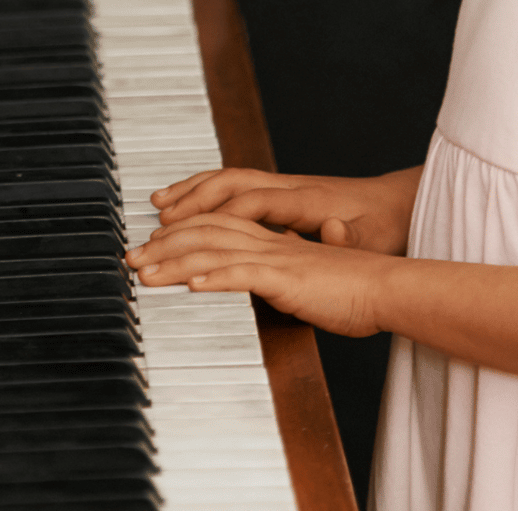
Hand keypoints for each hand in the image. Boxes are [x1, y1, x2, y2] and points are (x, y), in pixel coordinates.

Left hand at [127, 212, 393, 336]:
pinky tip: (190, 285)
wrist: (387, 288)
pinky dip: (215, 277)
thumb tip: (253, 277)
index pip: (214, 227)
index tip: (149, 247)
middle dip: (162, 245)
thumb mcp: (304, 279)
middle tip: (129, 258)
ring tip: (144, 273)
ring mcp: (277, 258)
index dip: (178, 234)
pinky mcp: (288, 278)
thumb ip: (276, 275)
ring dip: (174, 262)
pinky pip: (245, 274)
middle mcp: (268, 243)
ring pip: (214, 252)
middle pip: (204, 233)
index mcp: (271, 241)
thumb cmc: (351, 289)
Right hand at [151, 166, 418, 255]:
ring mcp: (283, 186)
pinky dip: (205, 191)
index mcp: (306, 200)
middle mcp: (289, 187)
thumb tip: (332, 228)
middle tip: (160, 220)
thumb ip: (349, 238)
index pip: (253, 202)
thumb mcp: (372, 240)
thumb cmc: (383, 228)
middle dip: (193, 198)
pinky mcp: (281, 193)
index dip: (220, 214)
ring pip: (227, 178)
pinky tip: (187, 202)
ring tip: (159, 204)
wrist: (398, 206)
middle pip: (231, 182)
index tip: (190, 228)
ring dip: (192, 190)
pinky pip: (234, 185)